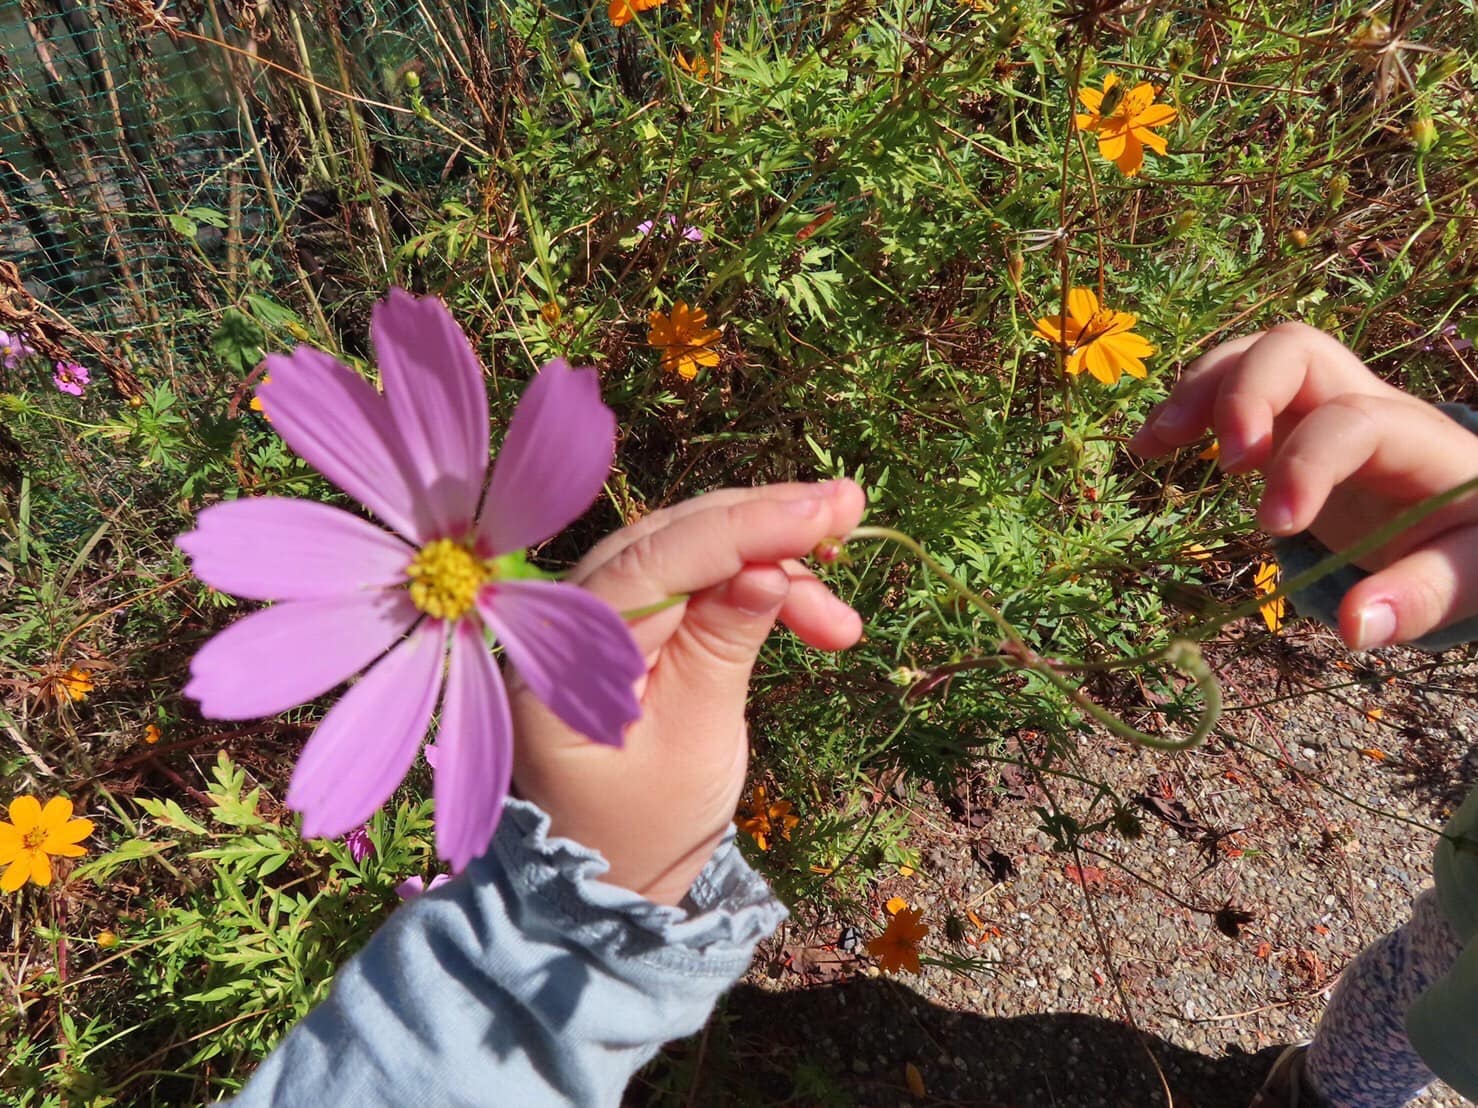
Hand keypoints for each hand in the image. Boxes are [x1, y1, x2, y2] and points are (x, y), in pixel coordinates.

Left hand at [507, 480, 866, 904]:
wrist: (616, 873)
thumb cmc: (647, 827)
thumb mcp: (696, 744)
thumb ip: (722, 647)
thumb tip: (769, 569)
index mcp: (561, 662)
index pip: (653, 563)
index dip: (741, 529)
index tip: (821, 512)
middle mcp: (566, 622)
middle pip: (670, 538)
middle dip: (763, 524)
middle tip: (847, 513)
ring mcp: (594, 618)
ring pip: (689, 550)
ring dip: (771, 558)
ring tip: (842, 604)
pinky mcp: (629, 623)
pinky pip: (694, 578)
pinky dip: (756, 584)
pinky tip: (812, 609)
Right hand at [1129, 321, 1477, 648]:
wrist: (1468, 510)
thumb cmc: (1468, 539)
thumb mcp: (1469, 575)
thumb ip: (1420, 598)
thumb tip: (1355, 626)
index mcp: (1416, 436)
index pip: (1350, 421)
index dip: (1304, 464)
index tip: (1274, 528)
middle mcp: (1363, 400)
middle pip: (1295, 349)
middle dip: (1245, 394)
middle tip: (1224, 465)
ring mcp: (1318, 404)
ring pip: (1253, 356)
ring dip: (1198, 391)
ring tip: (1154, 445)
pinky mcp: (1286, 423)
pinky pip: (1230, 387)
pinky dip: (1185, 408)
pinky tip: (1150, 448)